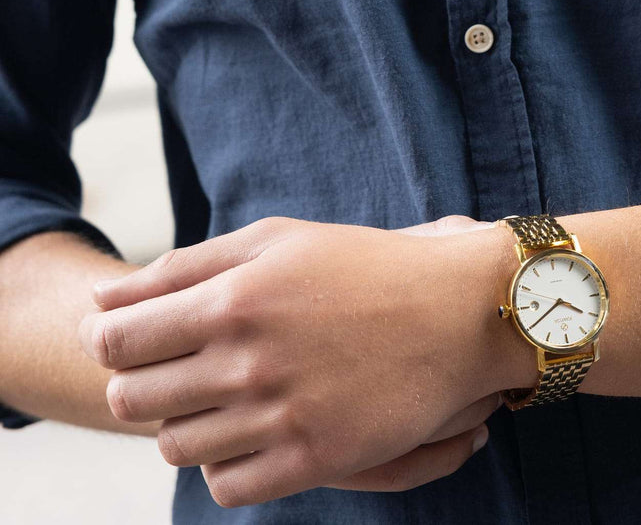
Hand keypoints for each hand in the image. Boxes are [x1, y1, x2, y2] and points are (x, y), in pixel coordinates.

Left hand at [77, 213, 509, 507]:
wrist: (452, 313)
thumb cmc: (358, 266)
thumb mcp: (273, 241)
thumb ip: (183, 268)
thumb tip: (101, 298)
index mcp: (234, 299)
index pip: (118, 341)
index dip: (106, 340)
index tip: (121, 338)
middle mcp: (249, 362)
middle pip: (135, 399)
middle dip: (139, 383)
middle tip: (173, 367)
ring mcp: (280, 416)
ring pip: (175, 447)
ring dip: (183, 422)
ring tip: (221, 395)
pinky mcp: (312, 461)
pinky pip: (225, 486)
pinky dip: (224, 463)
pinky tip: (251, 429)